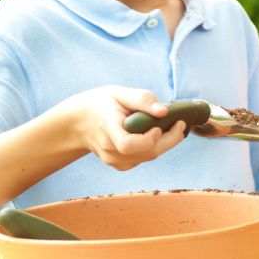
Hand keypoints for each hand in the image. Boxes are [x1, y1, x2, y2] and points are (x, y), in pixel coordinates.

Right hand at [69, 86, 187, 170]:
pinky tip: (156, 134)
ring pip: (148, 157)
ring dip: (164, 143)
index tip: (159, 125)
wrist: (79, 123)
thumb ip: (142, 100)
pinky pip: (144, 159)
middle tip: (180, 123)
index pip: (128, 144)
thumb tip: (165, 111)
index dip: (148, 139)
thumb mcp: (118, 93)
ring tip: (170, 125)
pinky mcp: (120, 165)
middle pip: (146, 153)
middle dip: (169, 139)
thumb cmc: (100, 104)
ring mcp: (114, 160)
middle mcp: (110, 149)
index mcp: (107, 128)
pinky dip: (154, 148)